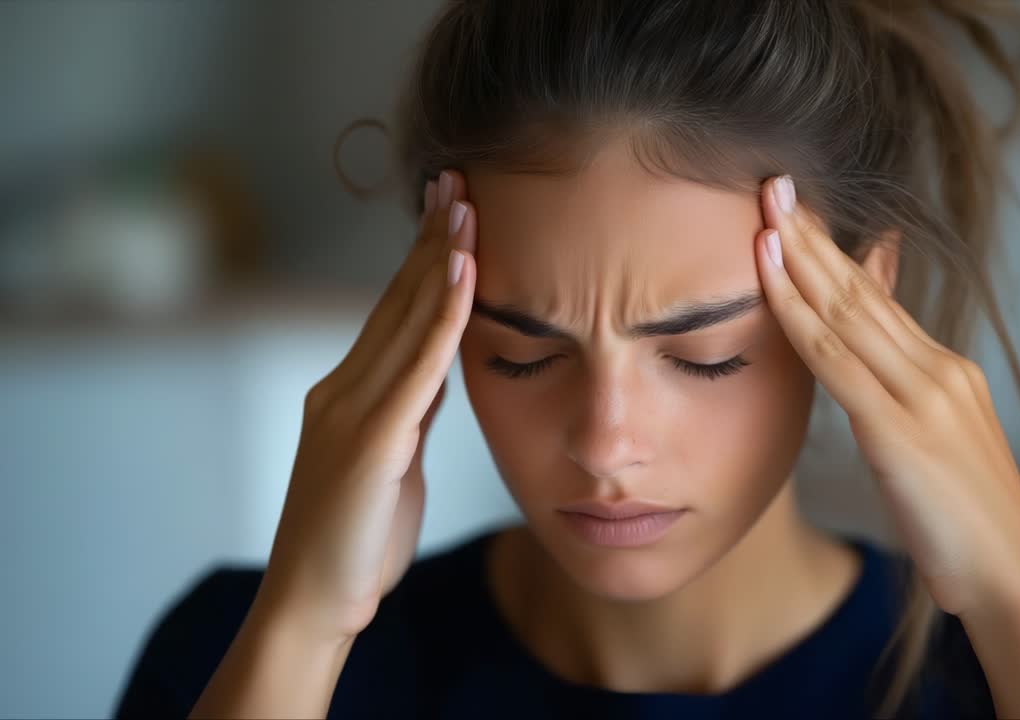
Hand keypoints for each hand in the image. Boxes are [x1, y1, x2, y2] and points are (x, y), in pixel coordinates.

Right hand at [257, 169, 476, 640]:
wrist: (315, 603)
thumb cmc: (356, 540)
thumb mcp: (393, 460)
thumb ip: (411, 409)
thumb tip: (440, 366)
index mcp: (350, 394)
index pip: (394, 313)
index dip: (423, 260)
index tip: (450, 212)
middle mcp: (344, 389)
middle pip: (395, 300)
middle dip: (429, 238)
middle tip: (455, 180)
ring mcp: (352, 411)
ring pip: (404, 319)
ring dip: (439, 257)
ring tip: (464, 204)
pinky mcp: (371, 440)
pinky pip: (417, 365)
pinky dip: (443, 314)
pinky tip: (463, 273)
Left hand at [754, 175, 1019, 616]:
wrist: (1011, 577)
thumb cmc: (968, 527)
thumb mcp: (937, 450)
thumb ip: (905, 405)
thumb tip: (869, 379)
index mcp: (947, 374)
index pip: (879, 301)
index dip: (835, 254)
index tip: (799, 216)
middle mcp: (939, 370)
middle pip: (861, 291)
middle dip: (812, 237)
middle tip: (774, 185)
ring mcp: (923, 394)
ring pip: (848, 312)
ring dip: (799, 259)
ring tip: (765, 212)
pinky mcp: (900, 428)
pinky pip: (836, 360)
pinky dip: (798, 315)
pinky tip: (768, 281)